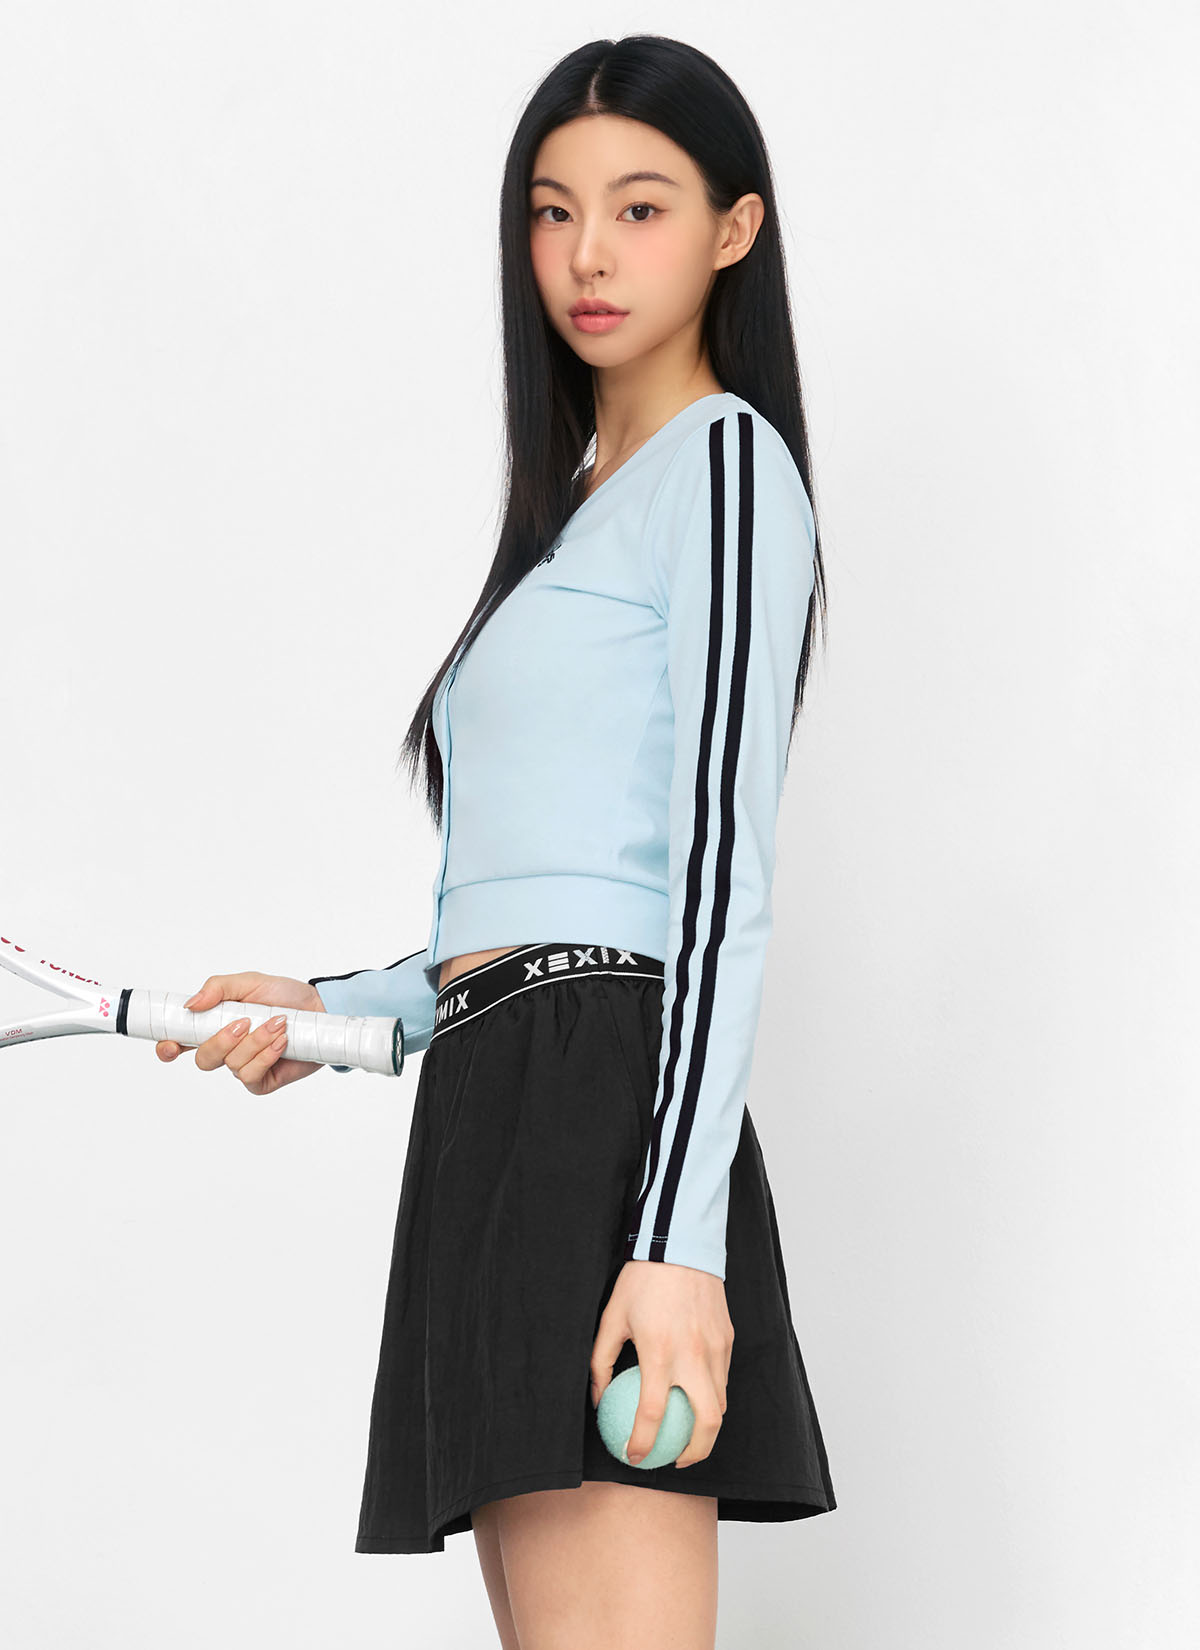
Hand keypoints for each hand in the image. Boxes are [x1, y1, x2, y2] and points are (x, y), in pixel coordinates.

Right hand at [155, 972, 327, 1095]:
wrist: (319, 1009)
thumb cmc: (284, 996)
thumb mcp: (250, 982)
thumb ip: (218, 988)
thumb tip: (191, 1004)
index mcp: (214, 1025)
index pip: (180, 1041)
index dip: (168, 1047)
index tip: (170, 1045)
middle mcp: (225, 1049)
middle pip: (204, 1059)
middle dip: (222, 1041)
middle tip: (245, 1022)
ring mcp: (243, 1067)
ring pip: (232, 1064)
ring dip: (256, 1041)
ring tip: (277, 1023)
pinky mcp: (262, 1081)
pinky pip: (251, 1076)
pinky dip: (267, 1055)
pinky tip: (281, 1041)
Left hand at [590, 1259, 733, 1469]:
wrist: (681, 1244)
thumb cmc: (642, 1280)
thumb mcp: (612, 1317)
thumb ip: (602, 1361)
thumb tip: (599, 1397)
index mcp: (660, 1351)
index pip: (652, 1413)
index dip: (642, 1443)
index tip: (634, 1456)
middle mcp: (693, 1355)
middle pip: (706, 1422)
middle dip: (694, 1453)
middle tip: (676, 1459)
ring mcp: (715, 1348)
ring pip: (721, 1403)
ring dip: (707, 1427)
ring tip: (689, 1435)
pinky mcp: (727, 1338)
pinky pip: (724, 1378)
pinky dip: (713, 1396)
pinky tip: (697, 1397)